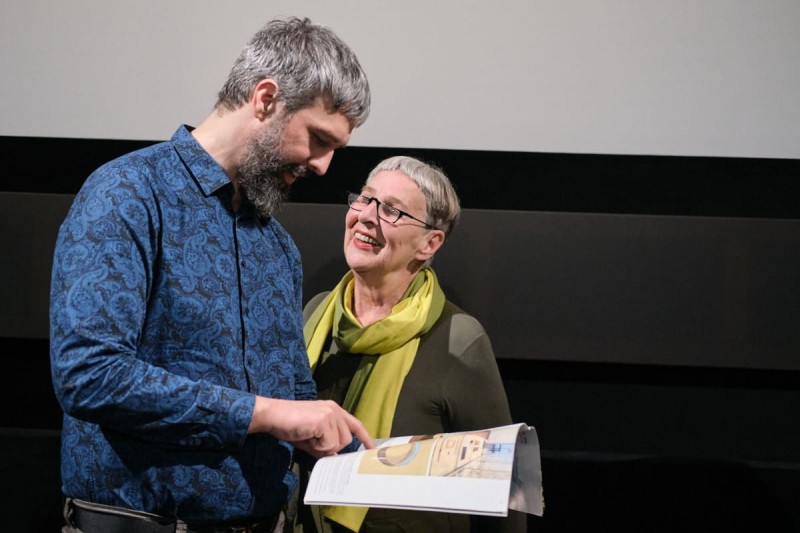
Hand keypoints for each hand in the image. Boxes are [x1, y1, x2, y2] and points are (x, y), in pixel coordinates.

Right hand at [249, 397, 373, 456]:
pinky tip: (306, 436)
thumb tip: (336, 459)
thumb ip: (327, 445)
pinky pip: (328, 445)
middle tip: (312, 441)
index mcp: (333, 410)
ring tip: (308, 437)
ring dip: (322, 447)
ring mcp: (330, 414)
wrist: (272, 415)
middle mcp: (334, 409)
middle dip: (331, 447)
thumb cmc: (290, 425)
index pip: (355, 424)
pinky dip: (317, 447)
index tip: (372, 449)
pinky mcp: (323, 421)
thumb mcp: (312, 437)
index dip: (365, 437)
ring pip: (338, 444)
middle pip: (346, 440)